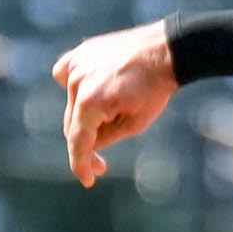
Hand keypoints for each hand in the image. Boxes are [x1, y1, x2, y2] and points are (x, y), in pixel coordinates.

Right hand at [50, 20, 178, 187]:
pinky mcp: (80, 53)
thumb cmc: (154, 89)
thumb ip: (105, 137)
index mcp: (89, 103)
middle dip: (86, 145)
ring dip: (85, 116)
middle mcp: (76, 83)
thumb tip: (87, 145)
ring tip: (113, 114)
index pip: (77, 142)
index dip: (82, 165)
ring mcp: (76, 65)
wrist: (165, 51)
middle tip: (101, 163)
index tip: (88, 180)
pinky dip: (76, 88)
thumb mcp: (133, 124)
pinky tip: (91, 91)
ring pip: (71, 103)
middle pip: (72, 125)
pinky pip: (67, 76)